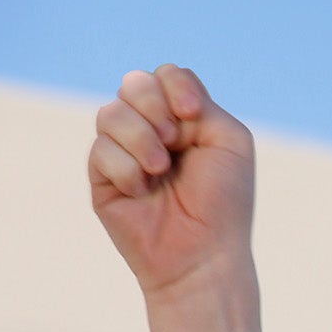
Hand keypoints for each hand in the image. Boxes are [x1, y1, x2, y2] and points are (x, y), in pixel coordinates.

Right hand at [88, 66, 254, 298]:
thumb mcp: (230, 141)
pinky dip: (127, 169)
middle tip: (175, 143)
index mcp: (182, 120)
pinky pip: (101, 149)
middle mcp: (150, 131)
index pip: (164, 76)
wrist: (205, 255)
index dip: (174, 86)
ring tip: (159, 170)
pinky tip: (143, 191)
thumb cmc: (224, 203)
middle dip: (155, 108)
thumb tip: (155, 96)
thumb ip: (201, 102)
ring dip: (141, 138)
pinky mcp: (102, 176)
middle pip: (134, 84)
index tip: (192, 114)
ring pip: (112, 112)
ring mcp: (124, 152)